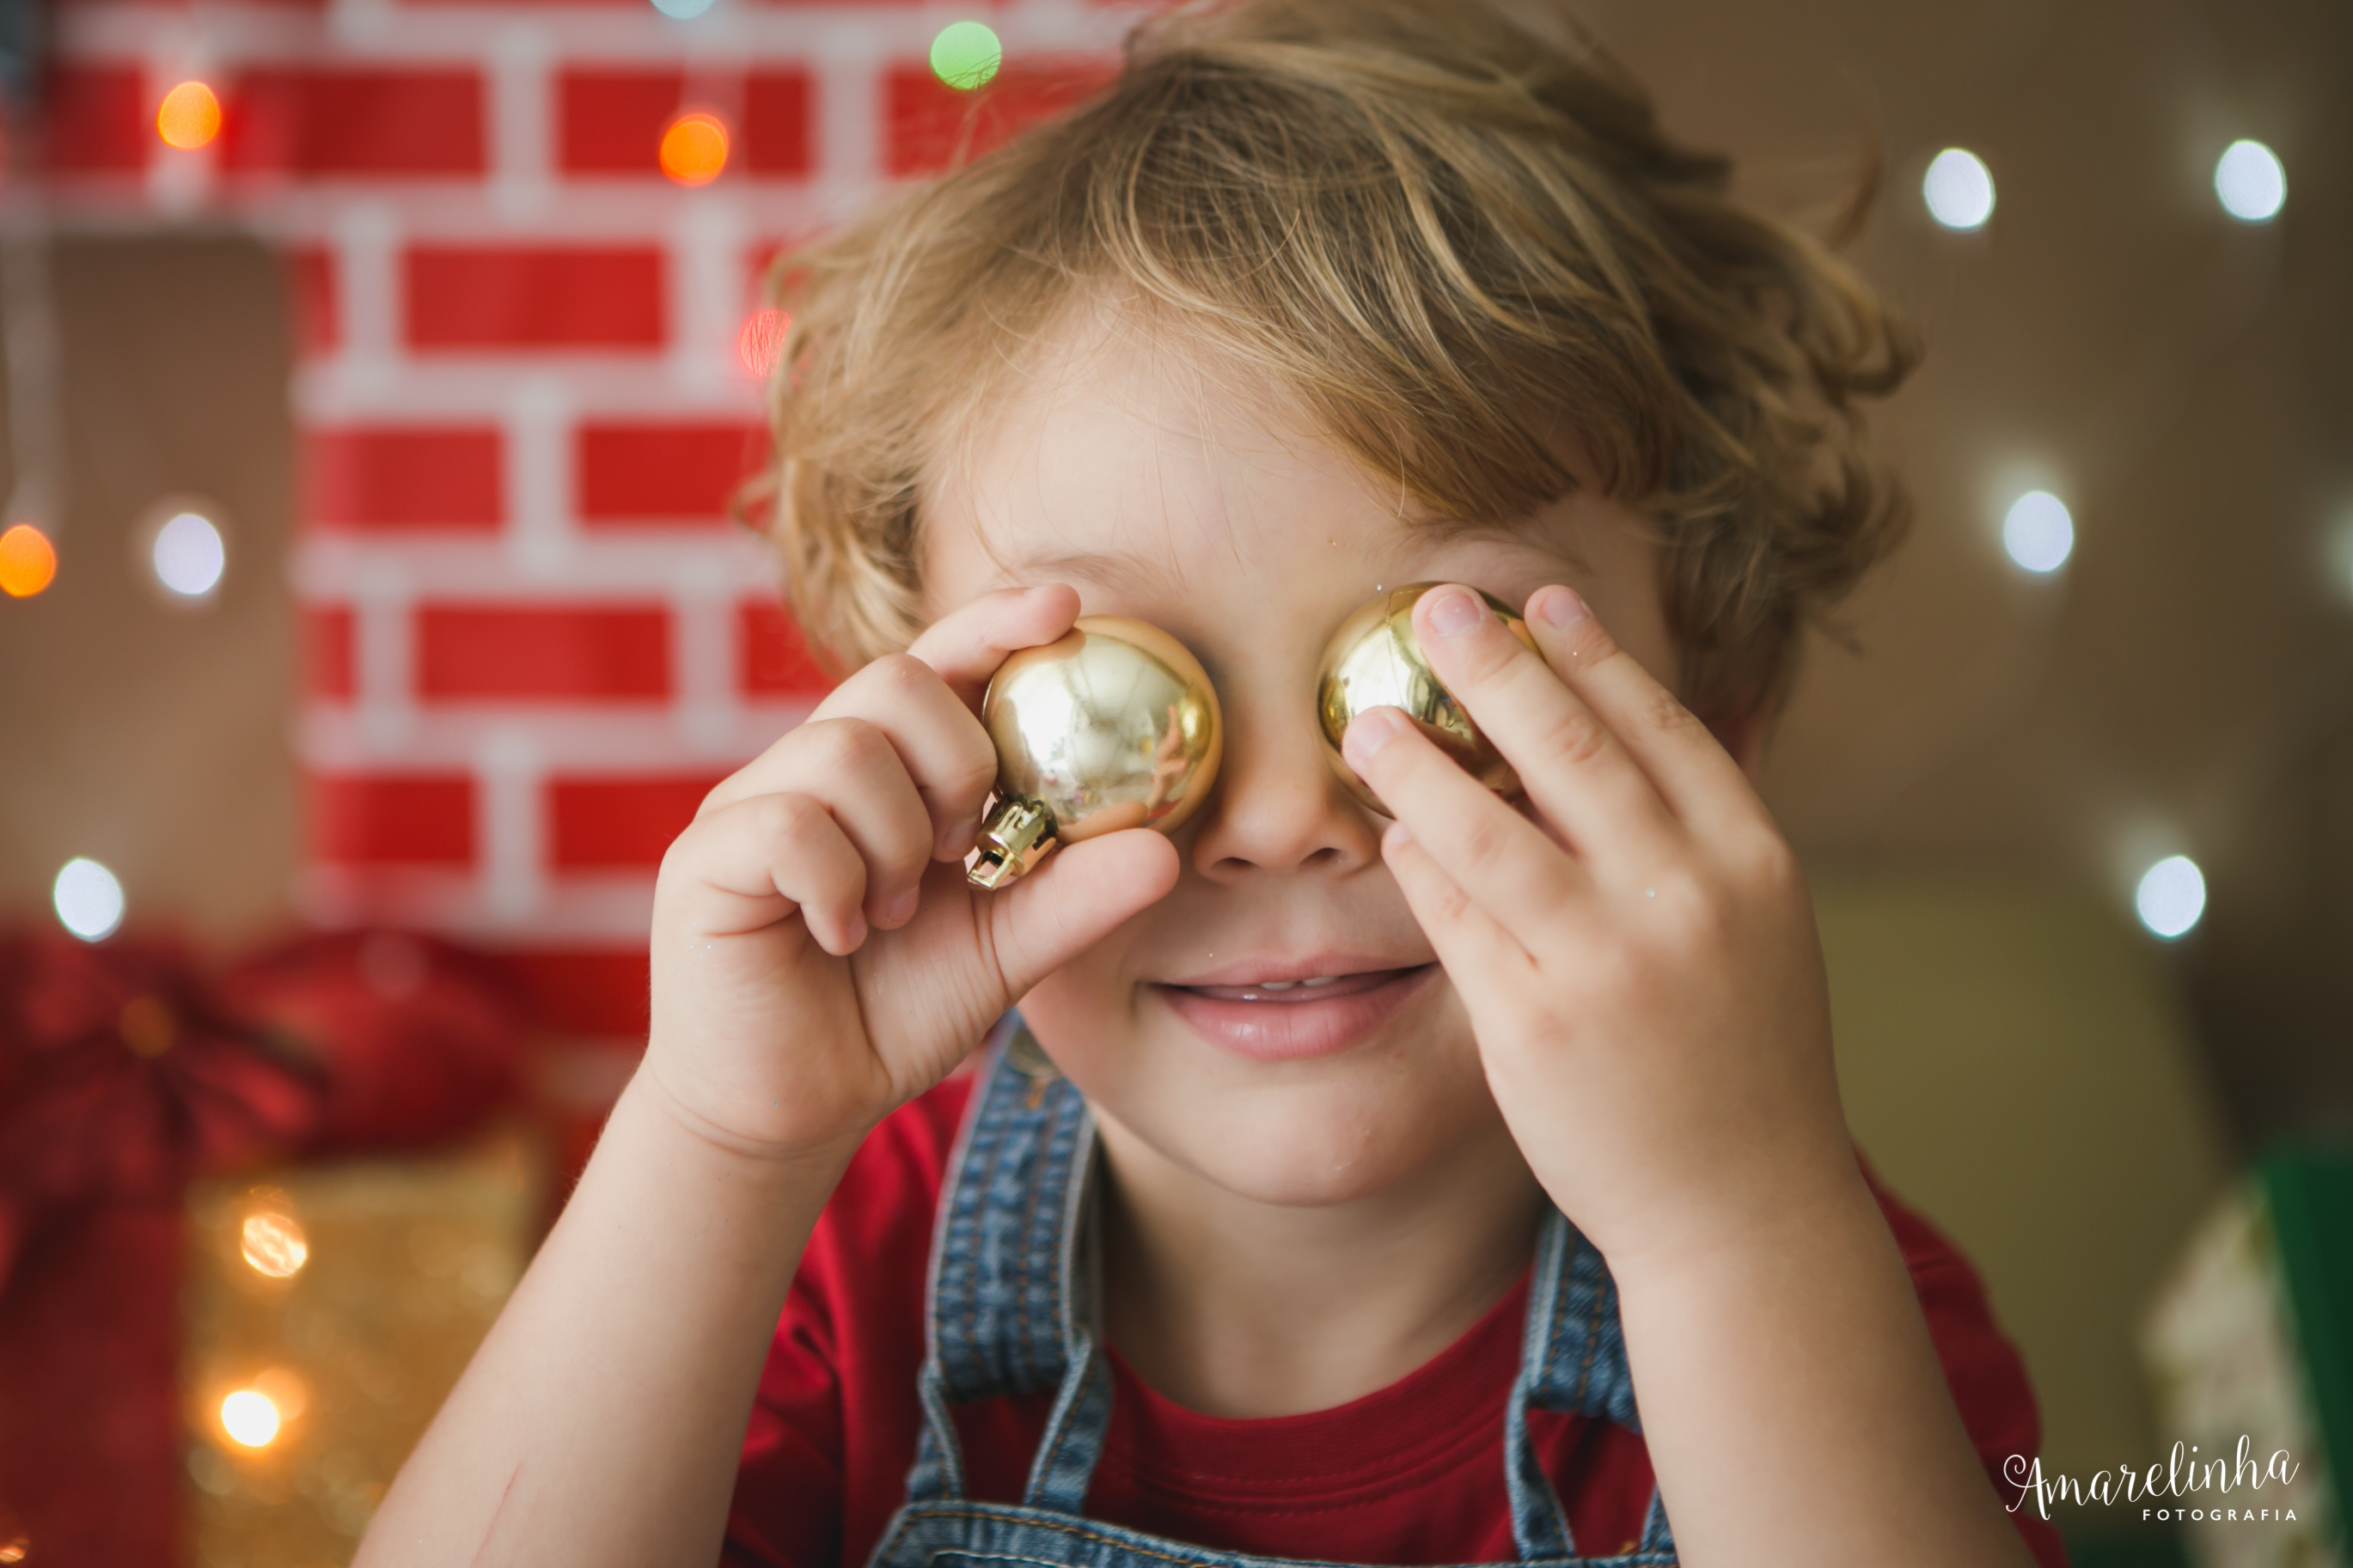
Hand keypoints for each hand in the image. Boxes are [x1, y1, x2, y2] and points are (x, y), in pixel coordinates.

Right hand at [646, 585, 1180, 1160]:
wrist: (795, 1108)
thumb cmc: (889, 1011)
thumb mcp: (1006, 951)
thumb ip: (1076, 896)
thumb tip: (1165, 849)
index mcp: (887, 768)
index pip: (940, 661)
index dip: (995, 623)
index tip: (1066, 608)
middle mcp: (812, 764)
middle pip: (895, 679)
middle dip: (958, 762)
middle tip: (965, 851)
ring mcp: (750, 804)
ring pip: (844, 749)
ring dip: (897, 838)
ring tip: (893, 910)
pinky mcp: (706, 859)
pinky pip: (788, 823)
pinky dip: (838, 883)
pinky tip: (842, 935)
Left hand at [1340, 583, 1859, 1273]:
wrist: (1743, 1207)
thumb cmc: (1742, 1055)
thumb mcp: (1761, 927)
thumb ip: (1701, 830)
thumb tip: (1622, 718)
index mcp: (1750, 864)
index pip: (1661, 727)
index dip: (1594, 655)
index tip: (1538, 599)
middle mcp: (1683, 901)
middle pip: (1571, 752)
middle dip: (1495, 667)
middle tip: (1434, 607)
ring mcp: (1605, 964)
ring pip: (1489, 831)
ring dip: (1419, 763)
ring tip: (1365, 720)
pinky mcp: (1532, 1027)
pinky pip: (1455, 919)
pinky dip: (1418, 866)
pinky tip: (1390, 834)